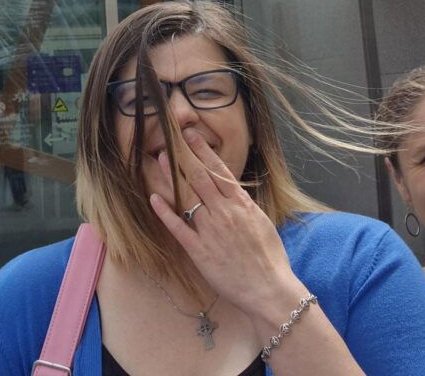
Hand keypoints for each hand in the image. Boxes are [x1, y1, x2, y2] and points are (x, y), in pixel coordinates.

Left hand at [148, 129, 301, 313]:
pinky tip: (154, 199)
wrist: (270, 289)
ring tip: (160, 159)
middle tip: (170, 139)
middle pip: (200, 178)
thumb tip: (235, 192)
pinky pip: (178, 228)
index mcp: (241, 204)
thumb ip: (245, 206)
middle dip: (184, 156)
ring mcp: (210, 230)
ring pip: (187, 197)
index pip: (219, 170)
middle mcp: (224, 212)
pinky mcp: (199, 250)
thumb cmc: (271, 259)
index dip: (203, 151)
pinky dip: (165, 212)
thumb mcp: (262, 223)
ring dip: (172, 177)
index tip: (192, 135)